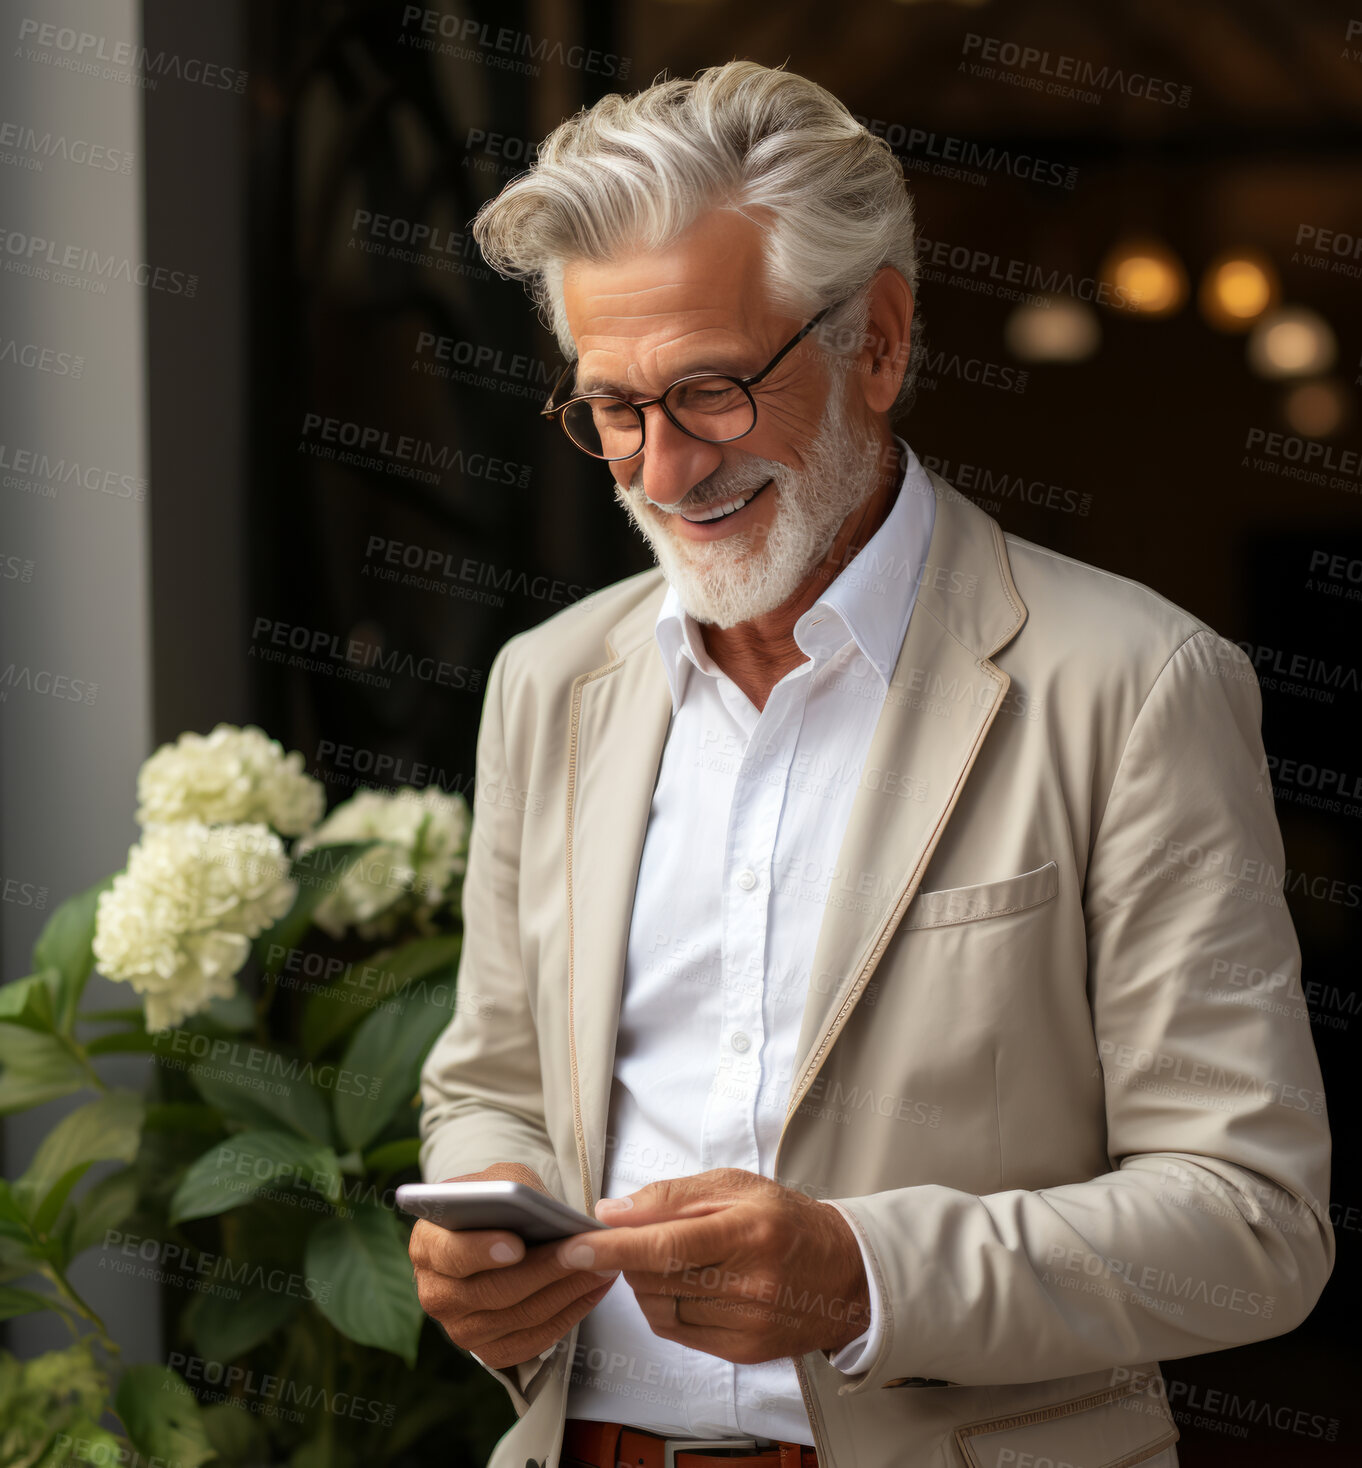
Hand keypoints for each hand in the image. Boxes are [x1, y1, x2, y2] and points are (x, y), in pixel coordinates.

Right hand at [408, 1164, 617, 1370]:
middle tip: (585, 1252)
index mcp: (426, 1246)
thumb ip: (510, 1191)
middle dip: (546, 1271)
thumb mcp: (499, 1179)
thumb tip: (538, 1211)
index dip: (482, 1251)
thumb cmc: (497, 1201)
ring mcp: (460, 1329)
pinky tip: (593, 1290)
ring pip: (519, 1317)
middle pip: (493, 1291)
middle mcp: (436, 1294)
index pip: (450, 1254)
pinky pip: (533, 1342)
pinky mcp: (489, 1352)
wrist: (494, 1234)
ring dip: (567, 1292)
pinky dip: (568, 1316)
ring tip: (602, 1265)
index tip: (517, 1245)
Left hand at [554, 1168, 870, 1363]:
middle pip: (655, 1278)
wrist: (841, 1273)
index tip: (573, 1245)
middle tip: (636, 1234)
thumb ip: (671, 1196)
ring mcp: (746, 1324)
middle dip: (629, 1256)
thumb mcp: (734, 1186)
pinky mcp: (740, 1352)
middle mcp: (749, 1284)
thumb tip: (612, 1212)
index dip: (613, 1247)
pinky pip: (675, 1331)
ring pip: (658, 1307)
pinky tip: (679, 1285)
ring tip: (666, 1257)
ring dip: (643, 1282)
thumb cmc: (784, 1219)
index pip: (665, 1244)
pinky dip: (661, 1306)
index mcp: (748, 1232)